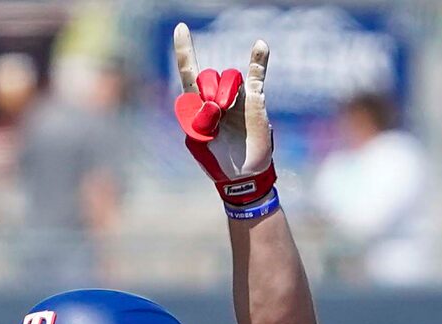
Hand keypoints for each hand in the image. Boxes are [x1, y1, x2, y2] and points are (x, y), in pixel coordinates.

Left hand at [173, 26, 276, 210]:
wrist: (242, 177)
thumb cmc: (217, 162)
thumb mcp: (199, 142)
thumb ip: (200, 121)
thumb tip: (213, 104)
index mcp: (197, 106)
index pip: (189, 73)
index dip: (185, 51)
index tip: (181, 28)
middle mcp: (215, 97)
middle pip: (209, 76)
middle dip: (210, 94)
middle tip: (215, 117)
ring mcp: (235, 97)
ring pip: (228, 77)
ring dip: (226, 93)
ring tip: (227, 114)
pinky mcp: (254, 100)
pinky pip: (256, 75)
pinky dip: (258, 60)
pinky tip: (260, 46)